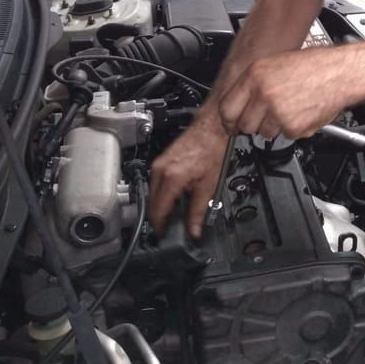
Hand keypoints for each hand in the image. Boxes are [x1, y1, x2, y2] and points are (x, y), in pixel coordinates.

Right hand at [148, 115, 227, 238]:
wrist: (212, 128)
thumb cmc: (213, 149)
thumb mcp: (210, 185)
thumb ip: (199, 210)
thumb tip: (195, 230)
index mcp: (172, 178)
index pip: (158, 210)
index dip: (160, 226)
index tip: (163, 235)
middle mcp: (160, 170)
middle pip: (151, 203)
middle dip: (158, 217)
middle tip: (168, 229)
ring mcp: (158, 164)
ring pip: (152, 193)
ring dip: (159, 205)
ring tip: (172, 215)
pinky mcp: (160, 161)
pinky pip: (155, 183)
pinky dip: (161, 193)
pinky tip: (172, 197)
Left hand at [219, 48, 349, 140]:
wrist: (340, 73)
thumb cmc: (314, 65)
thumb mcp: (275, 64)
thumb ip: (254, 83)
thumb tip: (241, 101)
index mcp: (255, 76)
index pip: (227, 108)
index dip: (228, 120)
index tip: (230, 125)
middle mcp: (263, 94)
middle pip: (245, 125)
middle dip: (253, 125)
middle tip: (265, 117)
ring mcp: (277, 112)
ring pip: (264, 133)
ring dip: (274, 126)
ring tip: (290, 108)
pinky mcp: (293, 127)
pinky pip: (285, 135)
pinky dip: (293, 129)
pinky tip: (302, 112)